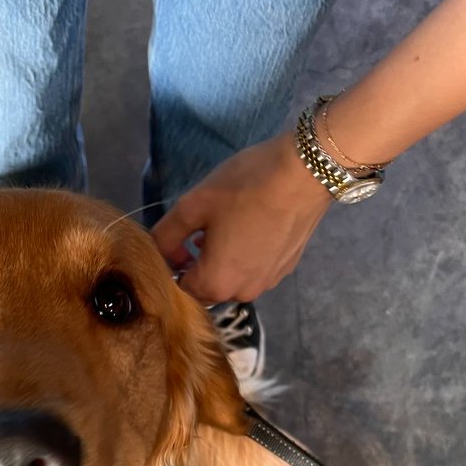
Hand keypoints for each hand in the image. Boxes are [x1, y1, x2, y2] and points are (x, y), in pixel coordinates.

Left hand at [151, 134, 331, 303]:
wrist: (306, 172)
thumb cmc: (245, 187)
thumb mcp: (193, 205)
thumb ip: (165, 234)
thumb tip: (158, 251)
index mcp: (216, 284)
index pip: (180, 288)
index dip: (173, 264)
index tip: (176, 238)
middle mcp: (243, 293)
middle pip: (207, 288)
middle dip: (196, 265)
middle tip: (198, 230)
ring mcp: (268, 282)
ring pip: (232, 280)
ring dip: (221, 261)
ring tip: (223, 226)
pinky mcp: (287, 268)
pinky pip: (254, 270)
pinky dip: (245, 256)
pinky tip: (249, 226)